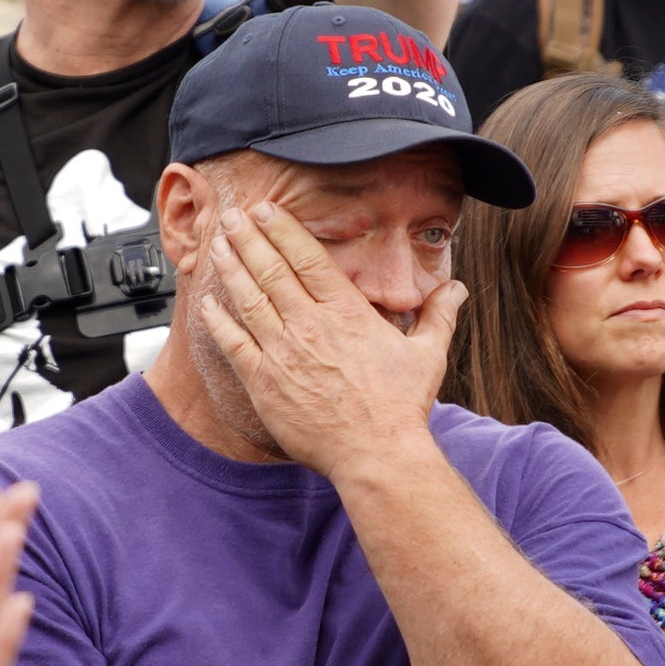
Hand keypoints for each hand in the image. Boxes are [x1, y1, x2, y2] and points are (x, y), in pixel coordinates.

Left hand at [189, 199, 456, 478]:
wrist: (376, 455)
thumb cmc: (401, 408)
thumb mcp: (427, 354)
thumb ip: (438, 315)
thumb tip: (457, 289)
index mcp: (346, 312)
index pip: (307, 257)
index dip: (282, 229)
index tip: (265, 210)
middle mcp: (310, 325)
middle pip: (271, 269)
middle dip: (247, 238)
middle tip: (230, 217)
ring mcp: (283, 353)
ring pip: (249, 299)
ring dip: (231, 269)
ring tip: (217, 246)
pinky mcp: (264, 383)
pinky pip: (234, 343)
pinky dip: (218, 320)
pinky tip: (208, 303)